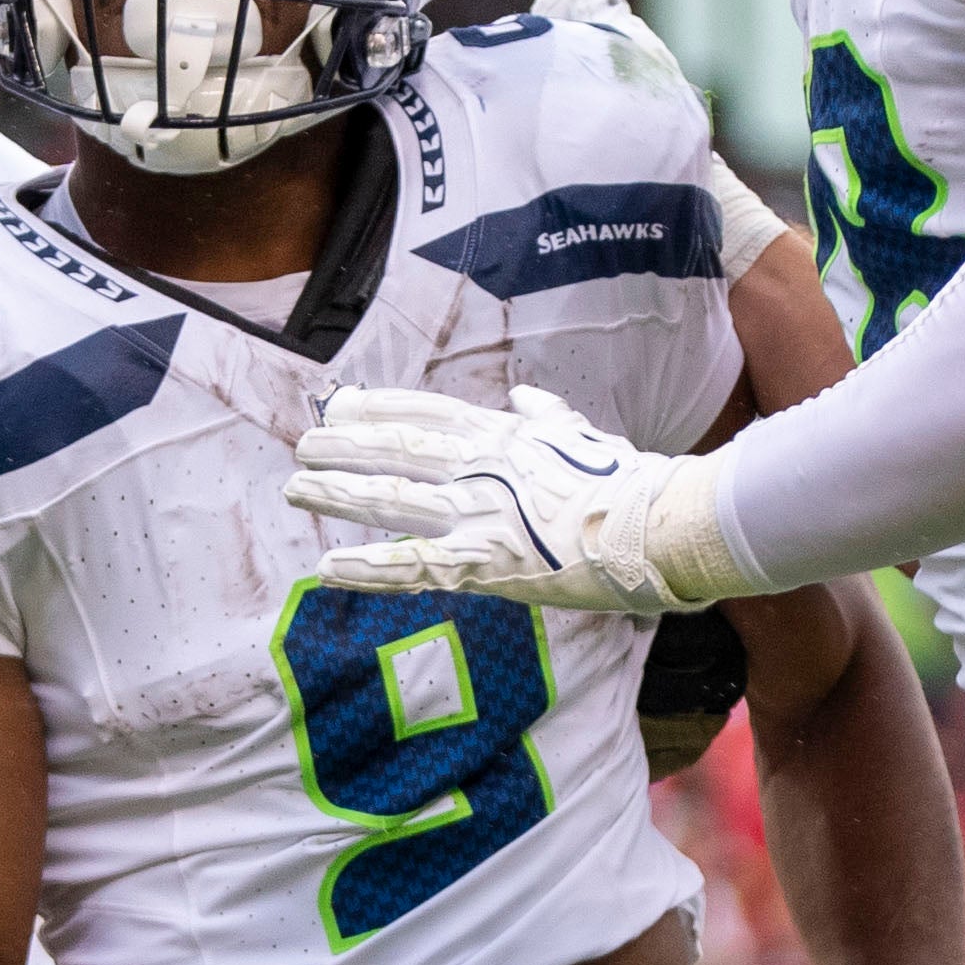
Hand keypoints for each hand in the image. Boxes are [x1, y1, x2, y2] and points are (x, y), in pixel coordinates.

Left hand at [286, 383, 762, 612]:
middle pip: (397, 449)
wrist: (666, 525)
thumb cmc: (633, 482)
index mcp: (504, 434)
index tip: (340, 404)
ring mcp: (481, 513)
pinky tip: (328, 566)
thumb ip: (547, 416)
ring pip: (394, 499)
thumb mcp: (585, 436)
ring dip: (340, 494)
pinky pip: (414, 566)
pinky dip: (367, 567)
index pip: (426, 412)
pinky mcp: (487, 563)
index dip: (378, 408)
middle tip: (302, 444)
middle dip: (344, 447)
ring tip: (297, 487)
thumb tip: (524, 397)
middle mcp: (483, 466)